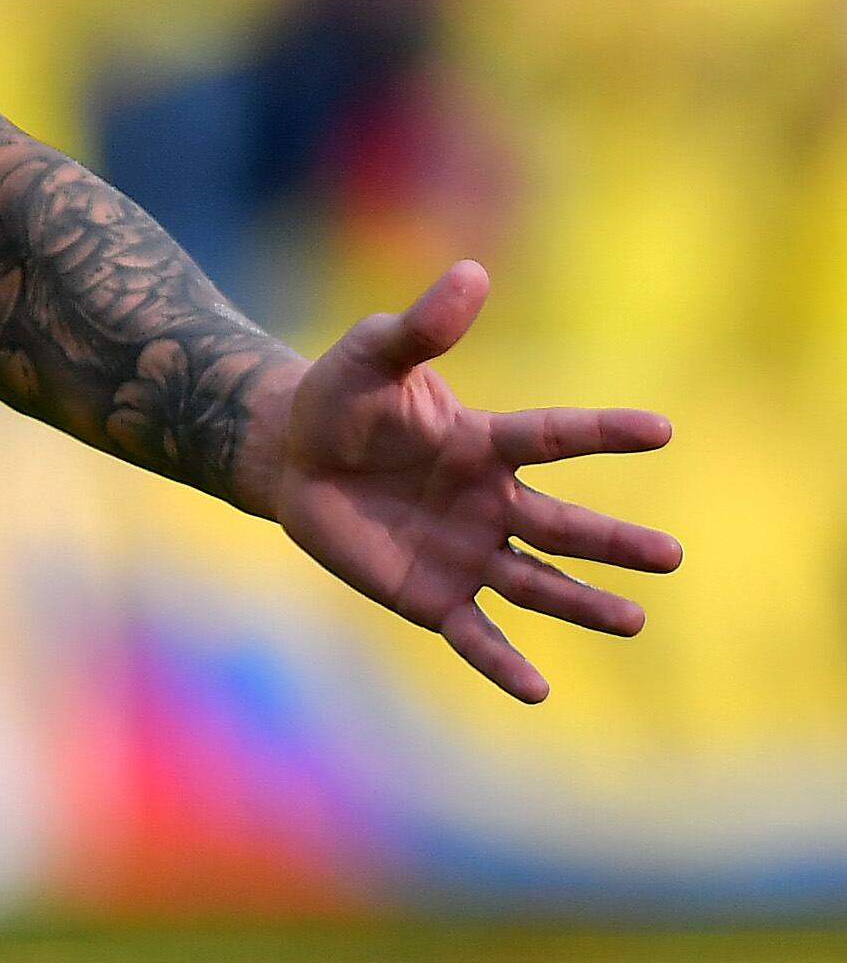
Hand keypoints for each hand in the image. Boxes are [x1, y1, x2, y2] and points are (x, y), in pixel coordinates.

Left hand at [257, 260, 682, 701]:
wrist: (291, 455)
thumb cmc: (340, 398)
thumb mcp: (372, 355)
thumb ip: (422, 326)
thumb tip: (471, 272)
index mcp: (484, 444)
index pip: (553, 437)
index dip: (604, 433)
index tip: (663, 429)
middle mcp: (490, 502)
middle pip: (562, 525)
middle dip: (614, 542)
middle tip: (671, 557)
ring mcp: (466, 552)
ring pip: (537, 584)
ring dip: (583, 604)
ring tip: (633, 620)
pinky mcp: (431, 595)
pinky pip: (475, 633)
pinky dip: (504, 663)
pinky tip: (539, 691)